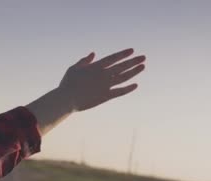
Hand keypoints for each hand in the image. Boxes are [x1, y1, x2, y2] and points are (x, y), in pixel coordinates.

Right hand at [26, 48, 145, 135]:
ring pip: (123, 77)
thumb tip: (93, 54)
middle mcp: (103, 75)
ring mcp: (105, 86)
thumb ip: (84, 61)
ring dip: (134, 72)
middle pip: (122, 66)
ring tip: (142, 67)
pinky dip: (128, 88)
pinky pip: (120, 92)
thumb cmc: (68, 83)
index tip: (132, 51)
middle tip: (143, 57)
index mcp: (96, 67)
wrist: (67, 99)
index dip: (123, 54)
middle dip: (133, 61)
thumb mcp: (74, 68)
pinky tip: (135, 85)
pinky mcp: (105, 96)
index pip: (113, 58)